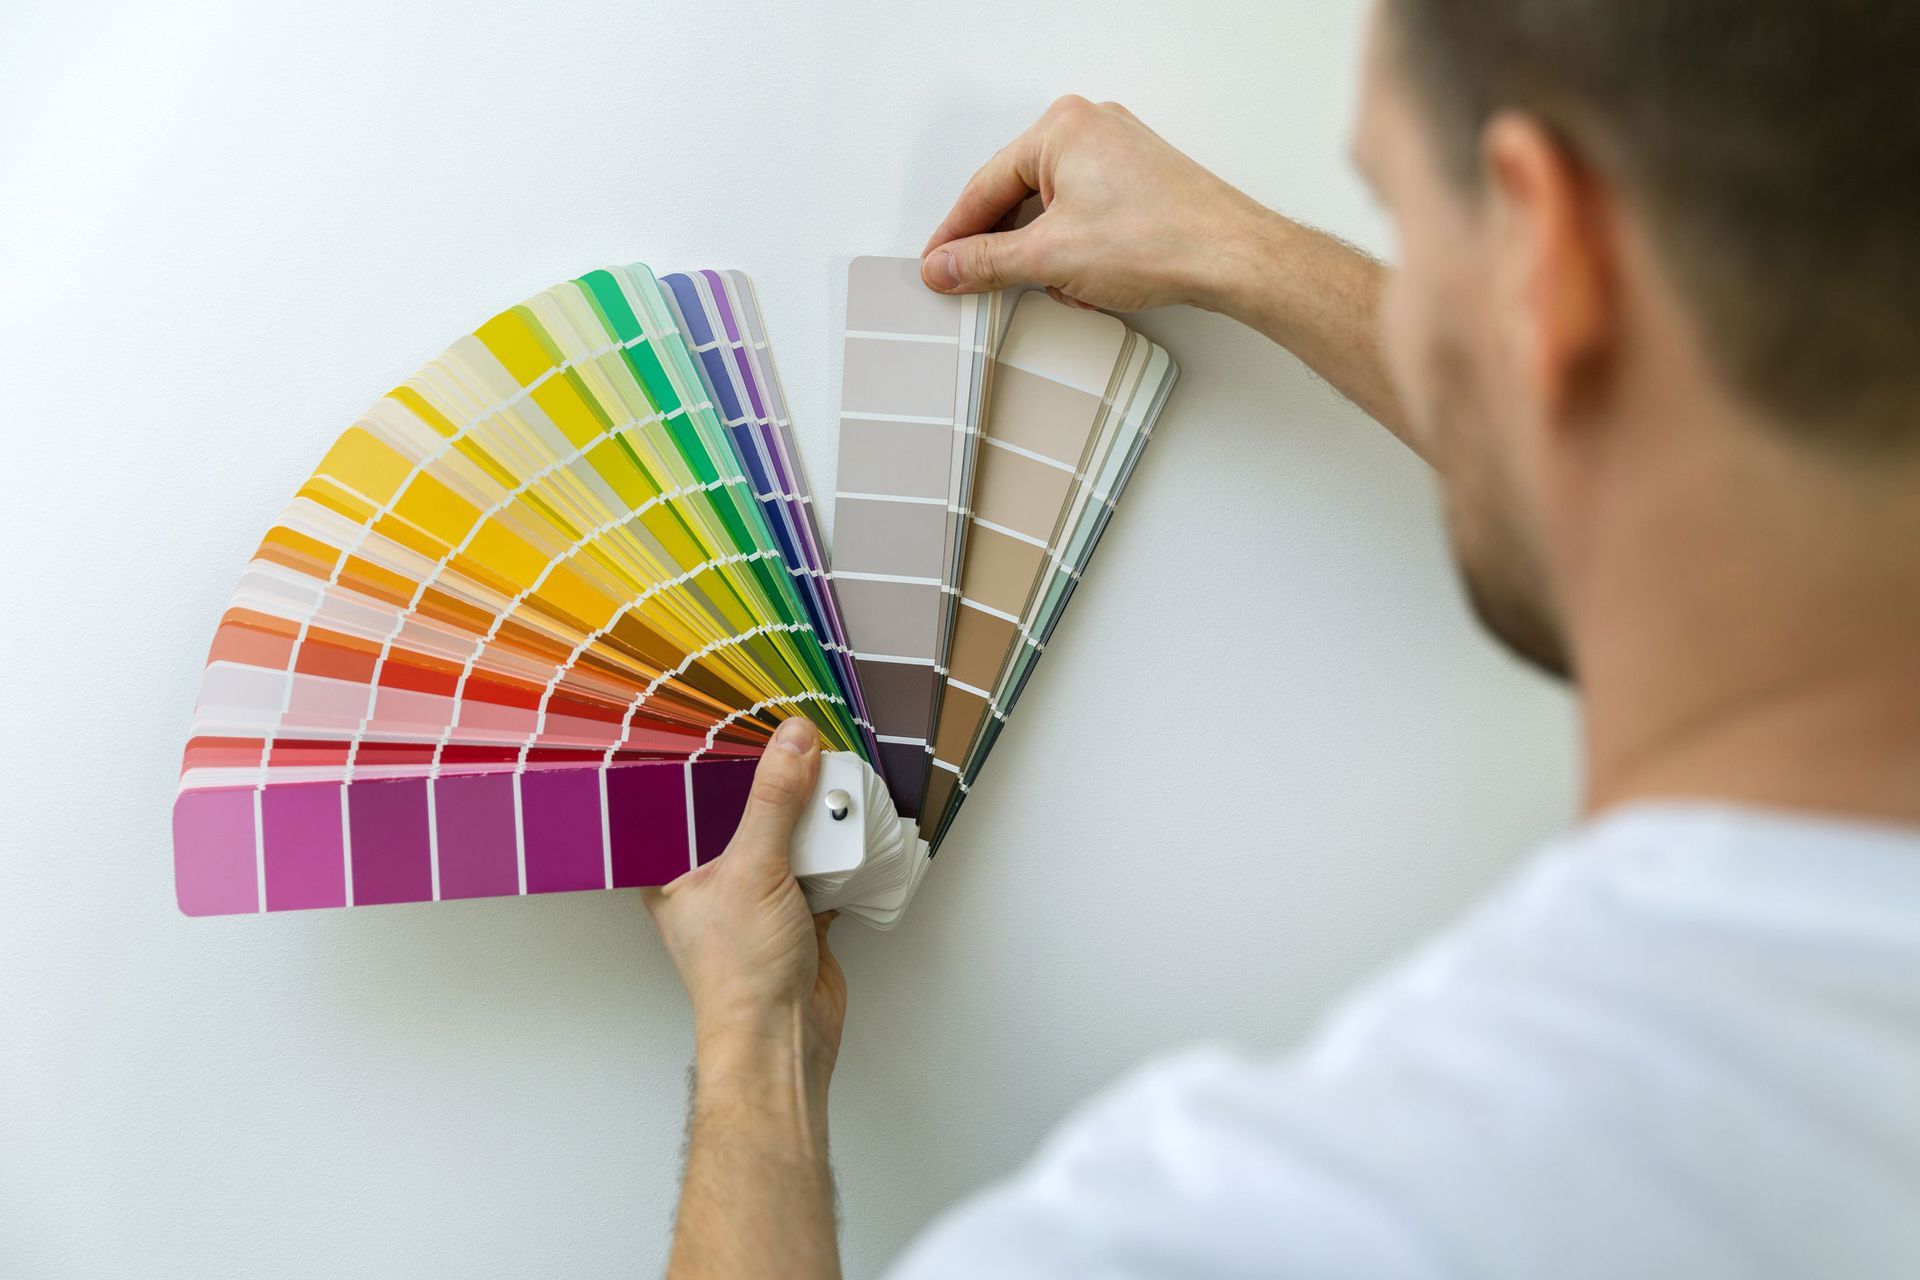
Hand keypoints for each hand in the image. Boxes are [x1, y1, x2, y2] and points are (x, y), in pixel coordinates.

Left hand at [649, 716, 848, 1279]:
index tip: (727, 718)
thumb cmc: (739, 973)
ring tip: (827, 769)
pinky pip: (819, 865)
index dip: (703, 759)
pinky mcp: (798, 914)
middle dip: (771, 782)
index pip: (681, 797)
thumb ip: (775, 801)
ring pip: (785, 837)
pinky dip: (837, 848)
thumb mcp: (754, 869)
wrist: (784, 1039)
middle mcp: (711, 879)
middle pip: (742, 812)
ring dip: (811, 814)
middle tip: (792, 736)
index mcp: (673, 868)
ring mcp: (757, 897)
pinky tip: (852, 823)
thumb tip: (794, 741)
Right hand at [923, 95, 1411, 447]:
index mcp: (1062, 128)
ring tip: (1063, 287)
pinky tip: (1089, 282)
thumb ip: (986, 262)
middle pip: (1018, 194)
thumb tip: (946, 266)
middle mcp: (1091, 128)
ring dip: (1048, 255)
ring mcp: (1119, 152)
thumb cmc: (1162, 239)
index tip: (937, 266)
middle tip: (984, 284)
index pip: (985, 185)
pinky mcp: (1141, 180)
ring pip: (1053, 209)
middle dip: (1009, 247)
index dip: (955, 234)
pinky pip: (1085, 213)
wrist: (1233, 257)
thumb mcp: (1051, 259)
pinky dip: (1077, 250)